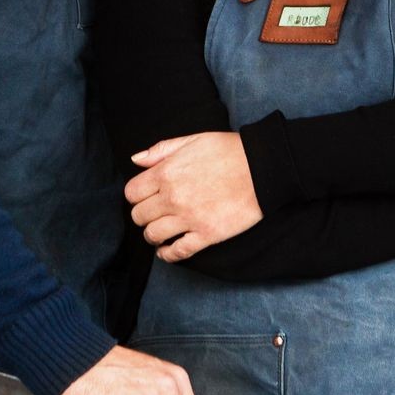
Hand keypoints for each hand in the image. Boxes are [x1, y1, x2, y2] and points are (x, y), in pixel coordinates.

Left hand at [127, 131, 263, 261]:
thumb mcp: (193, 140)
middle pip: (139, 216)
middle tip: (154, 214)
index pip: (131, 193)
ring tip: (161, 231)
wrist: (262, 167)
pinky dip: (168, 254)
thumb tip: (136, 160)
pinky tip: (168, 250)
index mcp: (166, 173)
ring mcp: (189, 218)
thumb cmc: (229, 151)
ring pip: (153, 235)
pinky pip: (178, 252)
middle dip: (144, 215)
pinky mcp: (207, 235)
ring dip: (153, 235)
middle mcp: (173, 197)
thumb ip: (161, 150)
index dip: (136, 196)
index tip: (145, 197)